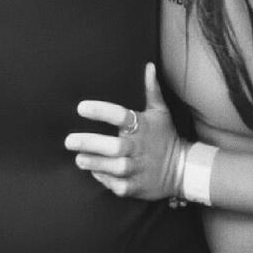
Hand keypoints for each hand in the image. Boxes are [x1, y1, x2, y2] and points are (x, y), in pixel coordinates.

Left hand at [64, 64, 181, 199]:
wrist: (183, 169)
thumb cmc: (165, 137)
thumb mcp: (160, 112)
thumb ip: (151, 90)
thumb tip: (149, 66)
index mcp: (142, 127)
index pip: (121, 116)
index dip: (101, 111)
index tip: (81, 108)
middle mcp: (139, 148)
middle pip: (114, 146)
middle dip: (91, 143)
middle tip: (69, 141)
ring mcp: (139, 168)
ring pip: (115, 167)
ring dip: (95, 163)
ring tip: (79, 159)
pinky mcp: (137, 186)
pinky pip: (119, 185)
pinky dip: (106, 180)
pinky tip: (95, 173)